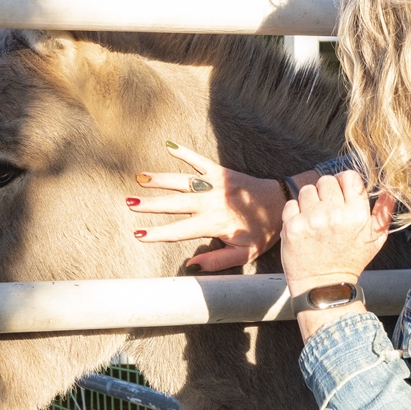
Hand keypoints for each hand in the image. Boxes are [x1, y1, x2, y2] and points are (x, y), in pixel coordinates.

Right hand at [127, 142, 289, 271]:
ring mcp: (216, 185)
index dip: (158, 233)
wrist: (281, 203)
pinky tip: (169, 146)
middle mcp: (211, 202)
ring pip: (182, 181)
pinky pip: (200, 161)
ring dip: (160, 179)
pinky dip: (185, 152)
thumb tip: (191, 264)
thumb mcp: (244, 254)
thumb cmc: (262, 231)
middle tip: (129, 202)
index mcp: (214, 223)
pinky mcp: (221, 172)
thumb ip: (217, 260)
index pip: (179, 230)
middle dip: (151, 203)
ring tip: (139, 178)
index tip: (138, 233)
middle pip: (175, 203)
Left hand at [281, 170, 395, 296]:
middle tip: (327, 210)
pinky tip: (303, 226)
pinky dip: (295, 213)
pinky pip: (291, 204)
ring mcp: (312, 219)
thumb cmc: (351, 261)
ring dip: (310, 201)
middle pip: (326, 180)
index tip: (341, 193)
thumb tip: (390, 189)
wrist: (324, 286)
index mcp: (357, 214)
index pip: (349, 177)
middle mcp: (335, 214)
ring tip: (315, 219)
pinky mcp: (293, 226)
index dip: (344, 182)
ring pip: (307, 190)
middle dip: (326, 192)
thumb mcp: (376, 239)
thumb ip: (385, 212)